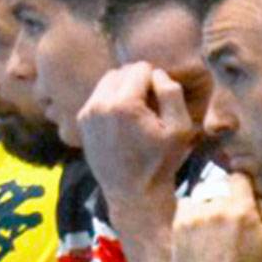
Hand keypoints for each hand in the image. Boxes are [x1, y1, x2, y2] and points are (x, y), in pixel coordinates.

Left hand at [76, 63, 197, 214]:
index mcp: (122, 105)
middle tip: (151, 107)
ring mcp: (86, 112)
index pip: (140, 68)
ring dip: (124, 89)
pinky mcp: (81, 120)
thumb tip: (157, 72)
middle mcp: (99, 105)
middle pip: (121, 72)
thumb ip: (171, 93)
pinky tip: (124, 121)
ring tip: (138, 113)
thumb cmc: (161, 162)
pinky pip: (99, 96)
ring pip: (107, 81)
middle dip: (138, 81)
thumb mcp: (180, 128)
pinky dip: (112, 100)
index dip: (156, 80)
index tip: (162, 102)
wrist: (132, 192)